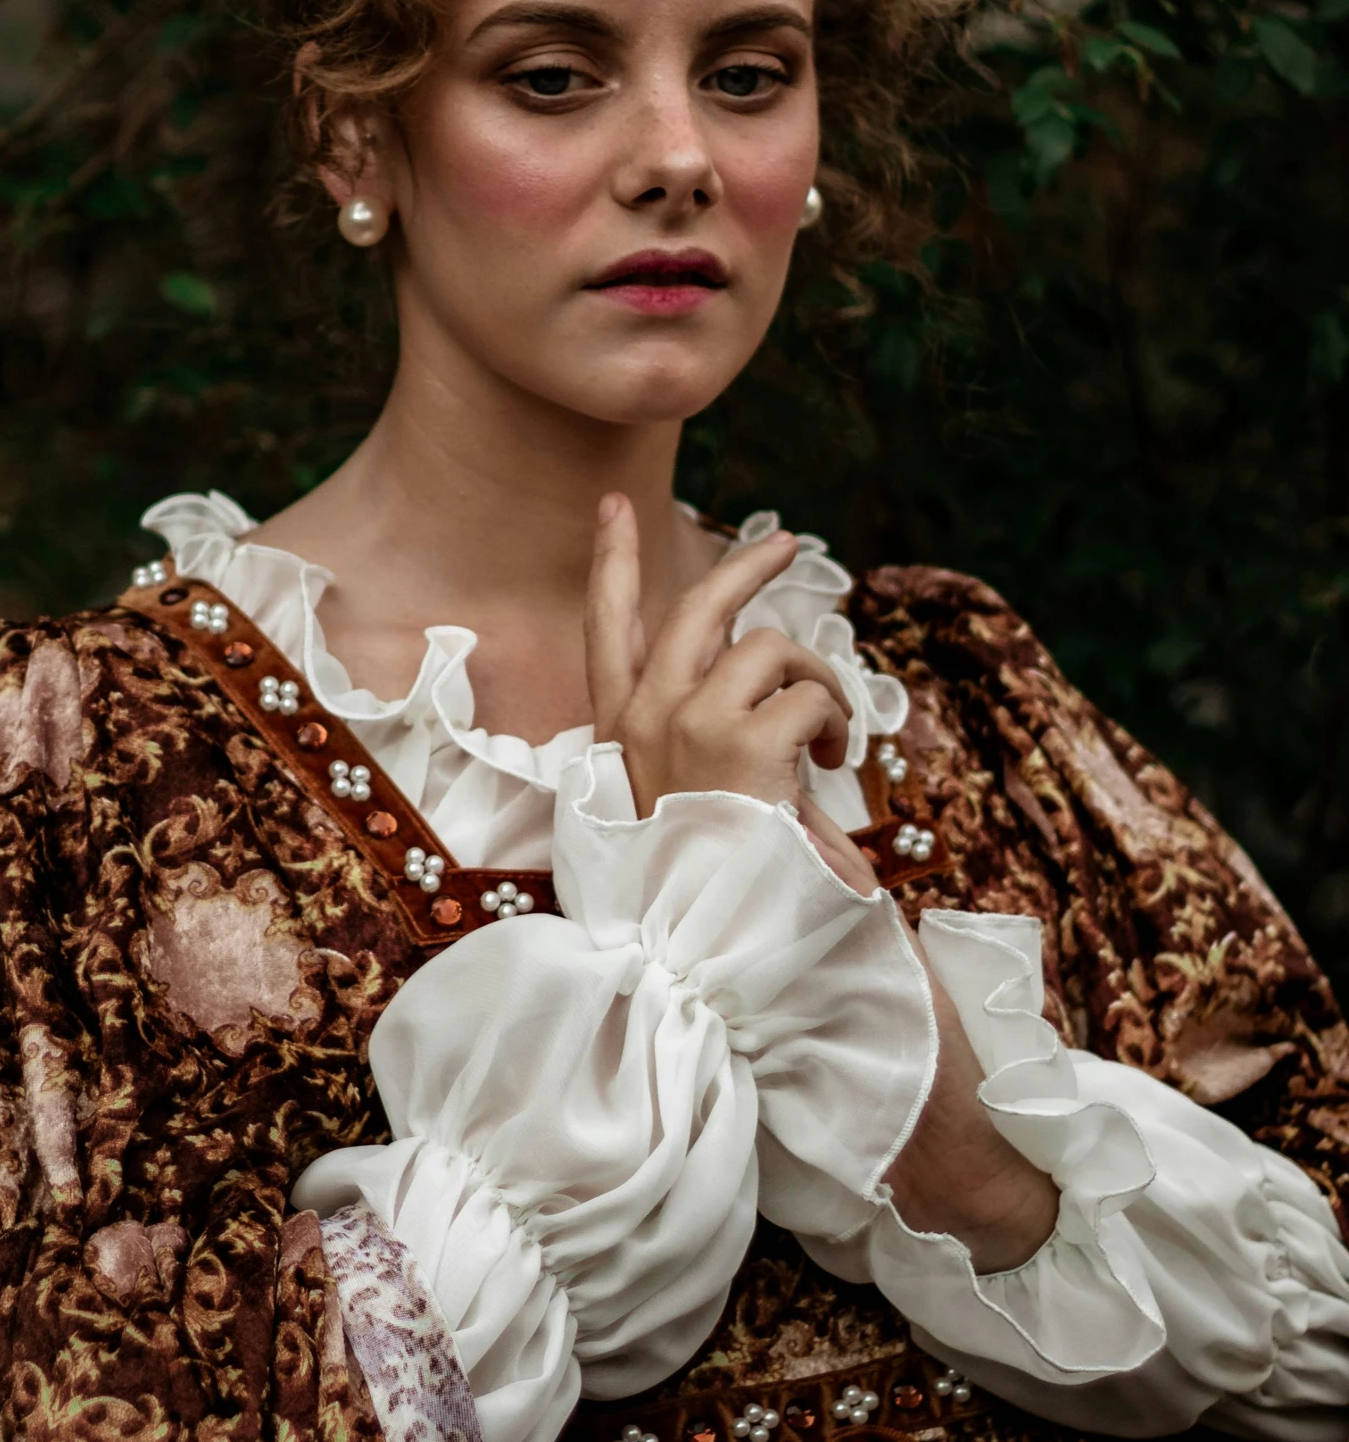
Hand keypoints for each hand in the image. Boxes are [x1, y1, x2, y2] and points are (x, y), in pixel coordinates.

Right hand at [585, 494, 873, 890]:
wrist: (714, 934)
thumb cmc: (712, 872)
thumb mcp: (688, 789)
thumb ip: (705, 719)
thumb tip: (749, 650)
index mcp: (622, 729)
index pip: (607, 627)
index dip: (611, 562)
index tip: (613, 506)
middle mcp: (646, 715)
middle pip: (699, 607)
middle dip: (744, 566)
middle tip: (786, 546)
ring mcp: (690, 723)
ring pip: (771, 648)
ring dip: (816, 682)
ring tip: (827, 739)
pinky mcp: (741, 740)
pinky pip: (810, 694)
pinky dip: (835, 723)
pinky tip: (831, 765)